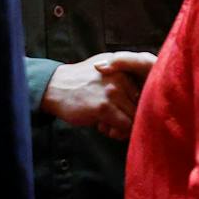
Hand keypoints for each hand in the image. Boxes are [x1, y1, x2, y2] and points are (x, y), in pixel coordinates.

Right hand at [40, 51, 158, 139]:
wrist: (54, 87)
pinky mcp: (104, 107)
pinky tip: (103, 127)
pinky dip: (118, 132)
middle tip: (114, 122)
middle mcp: (121, 76)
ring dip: (124, 126)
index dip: (135, 105)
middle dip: (130, 118)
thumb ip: (123, 76)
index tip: (122, 110)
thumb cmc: (78, 82)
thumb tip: (143, 95)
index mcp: (122, 66)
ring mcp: (113, 91)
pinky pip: (124, 125)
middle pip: (142, 105)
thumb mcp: (103, 68)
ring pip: (135, 117)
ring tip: (108, 125)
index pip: (145, 90)